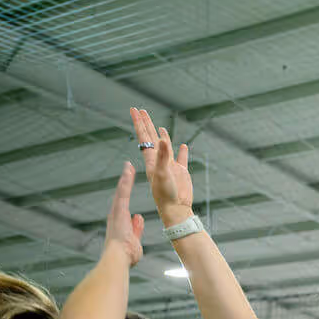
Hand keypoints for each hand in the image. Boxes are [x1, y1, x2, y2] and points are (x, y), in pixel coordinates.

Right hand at [103, 162, 144, 266]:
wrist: (118, 258)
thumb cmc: (126, 255)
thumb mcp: (135, 240)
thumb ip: (136, 228)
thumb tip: (139, 218)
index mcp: (120, 222)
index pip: (124, 205)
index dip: (126, 194)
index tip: (128, 186)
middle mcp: (115, 215)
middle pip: (121, 194)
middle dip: (125, 182)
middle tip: (128, 170)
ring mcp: (116, 212)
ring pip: (121, 191)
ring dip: (125, 178)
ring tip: (128, 166)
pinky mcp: (118, 210)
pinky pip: (122, 192)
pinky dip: (125, 181)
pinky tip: (128, 171)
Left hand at [130, 108, 193, 223]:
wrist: (176, 209)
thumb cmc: (166, 194)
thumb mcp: (163, 173)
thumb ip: (163, 156)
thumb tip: (162, 138)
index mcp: (151, 159)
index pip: (144, 137)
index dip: (139, 123)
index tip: (134, 109)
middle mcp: (159, 161)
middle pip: (151, 138)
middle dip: (146, 124)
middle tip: (141, 110)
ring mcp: (170, 166)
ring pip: (165, 147)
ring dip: (162, 136)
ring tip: (159, 126)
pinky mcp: (181, 172)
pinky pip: (181, 159)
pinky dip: (182, 152)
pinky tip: (183, 146)